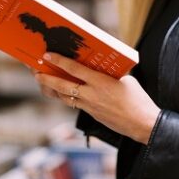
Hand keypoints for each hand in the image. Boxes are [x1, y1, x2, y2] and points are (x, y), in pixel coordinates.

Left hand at [33, 52, 160, 144]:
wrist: (142, 124)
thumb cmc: (137, 99)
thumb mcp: (125, 80)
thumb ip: (108, 74)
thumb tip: (97, 67)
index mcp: (100, 82)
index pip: (74, 69)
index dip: (59, 61)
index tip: (47, 55)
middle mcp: (91, 95)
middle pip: (62, 86)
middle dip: (46, 79)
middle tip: (35, 71)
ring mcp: (90, 107)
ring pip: (64, 97)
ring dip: (51, 89)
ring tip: (43, 82)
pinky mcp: (91, 114)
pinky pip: (73, 103)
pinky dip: (65, 96)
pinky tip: (61, 92)